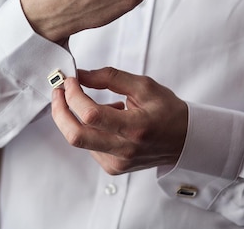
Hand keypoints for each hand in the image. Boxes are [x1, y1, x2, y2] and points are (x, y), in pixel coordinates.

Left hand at [51, 67, 187, 174]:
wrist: (185, 141)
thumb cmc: (167, 111)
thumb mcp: (144, 85)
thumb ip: (110, 78)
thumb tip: (80, 74)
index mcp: (136, 128)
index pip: (91, 115)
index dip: (74, 95)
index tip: (70, 80)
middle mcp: (125, 149)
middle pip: (75, 135)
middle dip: (59, 109)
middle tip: (59, 91)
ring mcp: (117, 162)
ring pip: (78, 139)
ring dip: (72, 116)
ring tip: (87, 101)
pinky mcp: (112, 167)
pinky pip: (87, 145)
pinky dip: (87, 127)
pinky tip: (103, 119)